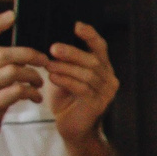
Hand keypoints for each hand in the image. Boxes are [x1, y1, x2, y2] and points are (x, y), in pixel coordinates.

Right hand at [0, 12, 46, 155]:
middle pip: (4, 54)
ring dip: (32, 75)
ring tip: (39, 82)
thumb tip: (11, 54)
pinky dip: (31, 92)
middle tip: (44, 60)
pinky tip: (36, 97)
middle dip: (29, 54)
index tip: (12, 15)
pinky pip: (16, 92)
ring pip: (13, 72)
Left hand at [45, 21, 122, 142]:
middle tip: (53, 48)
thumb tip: (47, 42)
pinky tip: (53, 78)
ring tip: (48, 65)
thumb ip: (61, 61)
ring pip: (88, 74)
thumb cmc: (67, 100)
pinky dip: (66, 81)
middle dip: (72, 52)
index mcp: (102, 67)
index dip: (90, 35)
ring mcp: (105, 92)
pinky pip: (83, 89)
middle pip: (93, 59)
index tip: (76, 25)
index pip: (100, 46)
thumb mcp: (63, 75)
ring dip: (66, 68)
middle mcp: (108, 78)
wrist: (72, 129)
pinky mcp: (97, 104)